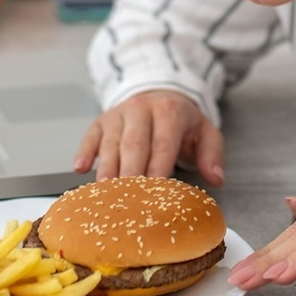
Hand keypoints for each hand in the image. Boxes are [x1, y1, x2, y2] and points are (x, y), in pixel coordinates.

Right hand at [72, 90, 223, 185]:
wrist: (160, 94)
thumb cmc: (182, 122)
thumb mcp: (205, 132)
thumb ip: (213, 155)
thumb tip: (216, 178)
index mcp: (169, 112)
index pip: (163, 144)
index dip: (158, 168)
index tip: (154, 191)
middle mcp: (141, 109)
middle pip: (133, 144)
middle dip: (130, 173)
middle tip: (126, 201)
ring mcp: (118, 115)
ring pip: (110, 144)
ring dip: (107, 170)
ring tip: (104, 195)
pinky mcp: (101, 121)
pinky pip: (90, 136)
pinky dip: (84, 152)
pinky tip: (79, 169)